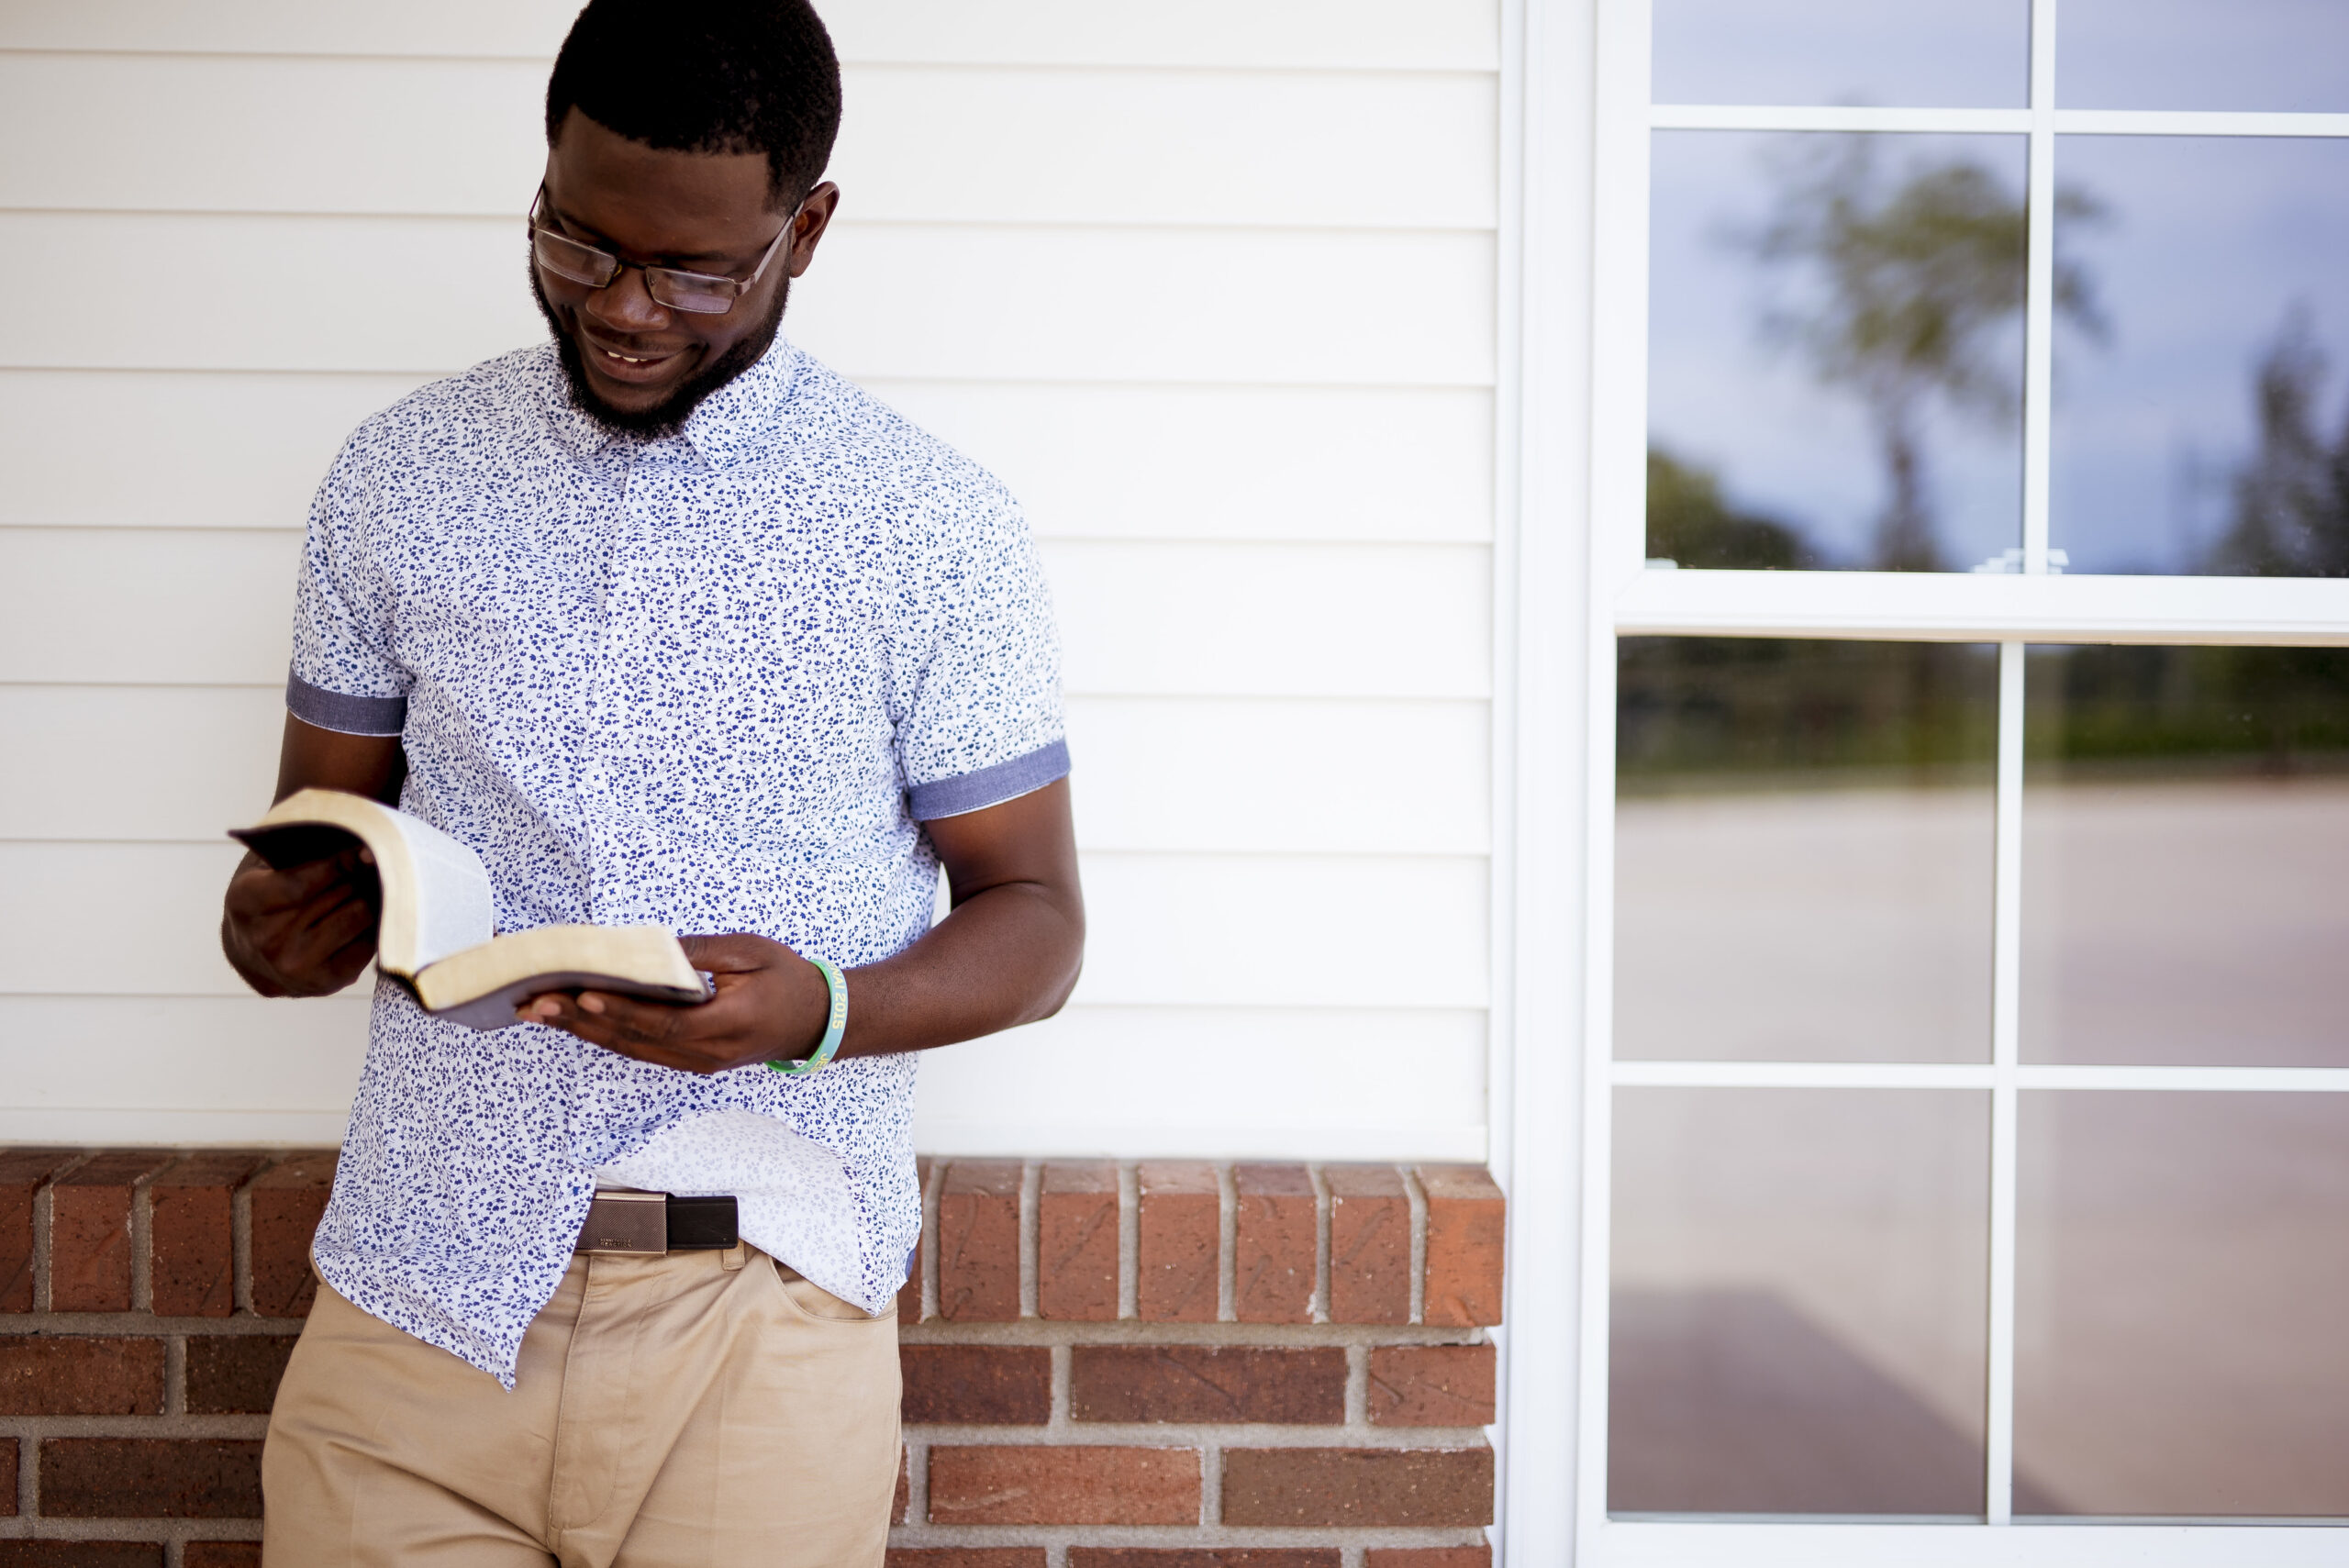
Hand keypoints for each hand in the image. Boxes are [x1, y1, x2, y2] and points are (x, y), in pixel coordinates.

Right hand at [221, 846, 380, 997]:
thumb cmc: (267, 899)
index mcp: (245, 902)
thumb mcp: (267, 867)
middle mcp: (265, 939)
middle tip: (374, 863)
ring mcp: (294, 966)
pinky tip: (369, 916)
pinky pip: (369, 943)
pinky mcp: (325, 984)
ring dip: (370, 897)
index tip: (366, 849)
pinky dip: (375, 925)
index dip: (340, 863)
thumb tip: (363, 851)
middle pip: (337, 895)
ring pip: (358, 915)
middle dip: (359, 875)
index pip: (301, 883)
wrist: (251, 954)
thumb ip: (302, 854)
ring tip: (370, 887)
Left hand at [518, 933, 832, 1074]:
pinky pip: (641, 1050)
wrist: (818, 1020)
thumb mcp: (751, 952)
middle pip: (635, 1041)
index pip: (663, 1021)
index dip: (620, 1009)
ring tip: (541, 1012)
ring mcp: (698, 1062)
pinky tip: (578, 1022)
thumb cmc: (788, 980)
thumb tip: (651, 950)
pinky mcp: (691, 1061)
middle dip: (582, 1020)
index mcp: (726, 1024)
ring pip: (632, 1050)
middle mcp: (706, 1053)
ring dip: (585, 1031)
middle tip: (538, 1002)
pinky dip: (607, 1035)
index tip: (581, 992)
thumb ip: (701, 954)